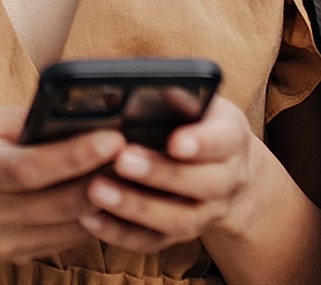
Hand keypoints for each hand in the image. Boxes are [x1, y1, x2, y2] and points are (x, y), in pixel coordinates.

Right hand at [0, 106, 125, 263]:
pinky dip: (89, 215)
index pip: (32, 170)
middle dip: (107, 177)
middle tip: (144, 151)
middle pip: (58, 202)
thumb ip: (24, 122)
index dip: (76, 155)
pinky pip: (62, 237)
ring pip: (68, 225)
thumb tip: (76, 114)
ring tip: (139, 170)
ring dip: (107, 199)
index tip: (114, 135)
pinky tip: (112, 192)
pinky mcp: (11, 252)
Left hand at [78, 95, 252, 253]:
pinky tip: (90, 217)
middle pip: (200, 183)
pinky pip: (153, 242)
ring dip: (135, 207)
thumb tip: (140, 78)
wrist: (230, 171)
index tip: (175, 141)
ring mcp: (205, 212)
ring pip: (177, 219)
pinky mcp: (179, 234)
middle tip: (122, 160)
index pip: (222, 140)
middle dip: (160, 174)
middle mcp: (226, 180)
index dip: (201, 143)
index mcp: (230, 138)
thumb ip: (175, 91)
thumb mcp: (199, 99)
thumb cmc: (201, 122)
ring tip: (97, 189)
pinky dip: (121, 233)